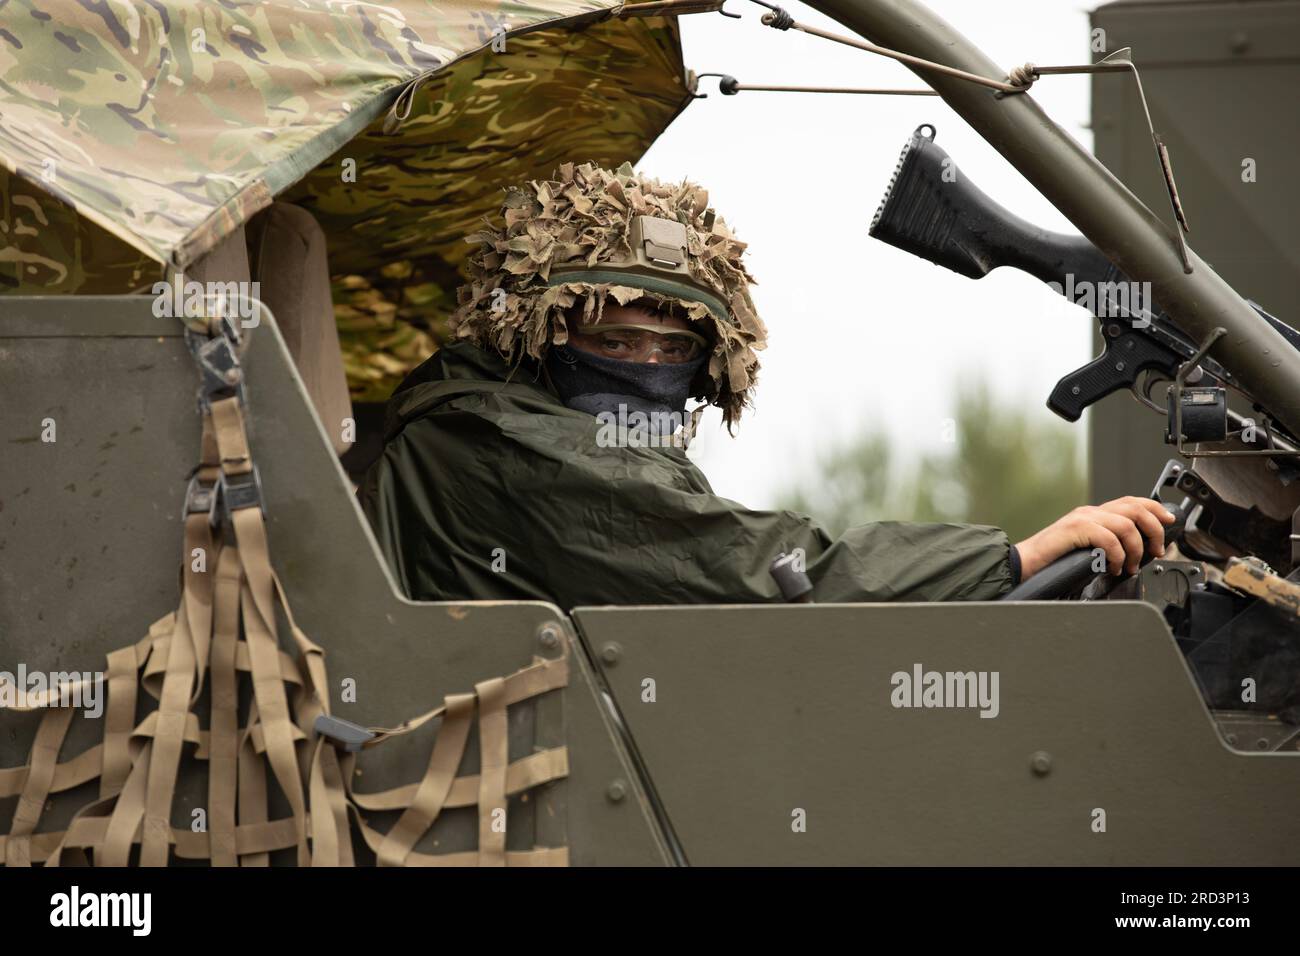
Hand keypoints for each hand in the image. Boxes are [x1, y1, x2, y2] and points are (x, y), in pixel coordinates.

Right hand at [1015, 497, 1176, 580]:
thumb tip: (1136, 553)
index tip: (1169, 522)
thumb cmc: (1051, 562)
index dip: (1155, 508)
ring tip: (1130, 566)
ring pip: (1126, 524)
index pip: (1132, 502)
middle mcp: (1089, 512)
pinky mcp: (1074, 530)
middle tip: (1155, 550)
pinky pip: (1109, 538)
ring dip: (1136, 549)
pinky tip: (1113, 567)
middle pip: (1135, 508)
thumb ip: (1106, 545)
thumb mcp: (1086, 550)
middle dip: (1154, 529)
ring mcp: (1082, 519)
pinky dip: (1118, 555)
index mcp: (1093, 515)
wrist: (1022, 564)